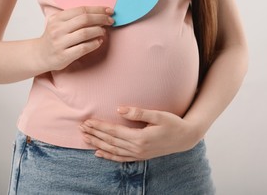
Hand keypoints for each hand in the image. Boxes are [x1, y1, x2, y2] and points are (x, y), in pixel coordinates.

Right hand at [35, 6, 113, 71]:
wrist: (40, 55)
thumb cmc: (55, 37)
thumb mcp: (59, 23)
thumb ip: (75, 18)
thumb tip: (99, 14)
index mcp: (57, 18)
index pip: (81, 10)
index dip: (97, 9)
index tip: (109, 11)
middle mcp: (57, 29)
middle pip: (84, 20)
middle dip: (101, 19)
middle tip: (111, 21)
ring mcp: (60, 43)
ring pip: (85, 33)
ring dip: (99, 31)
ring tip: (104, 31)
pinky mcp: (64, 56)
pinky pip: (83, 48)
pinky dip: (94, 44)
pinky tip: (99, 41)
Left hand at [79, 107, 202, 161]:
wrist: (185, 138)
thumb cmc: (174, 124)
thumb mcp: (159, 115)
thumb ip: (139, 112)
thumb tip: (120, 109)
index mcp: (140, 137)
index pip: (114, 131)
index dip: (99, 126)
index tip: (87, 121)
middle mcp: (137, 148)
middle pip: (110, 141)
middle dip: (95, 134)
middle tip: (81, 127)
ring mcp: (139, 154)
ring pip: (113, 150)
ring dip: (98, 143)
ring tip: (85, 138)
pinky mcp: (141, 156)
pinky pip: (120, 158)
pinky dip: (108, 156)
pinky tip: (99, 153)